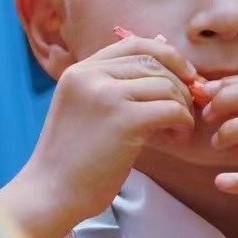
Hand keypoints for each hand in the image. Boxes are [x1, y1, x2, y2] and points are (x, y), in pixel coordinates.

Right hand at [23, 36, 197, 222]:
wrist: (51, 193)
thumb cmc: (73, 160)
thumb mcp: (85, 110)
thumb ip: (113, 87)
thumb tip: (161, 63)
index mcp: (80, 71)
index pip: (134, 45)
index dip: (166, 55)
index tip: (183, 75)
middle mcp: (91, 76)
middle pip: (154, 63)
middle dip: (180, 83)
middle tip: (186, 108)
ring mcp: (107, 96)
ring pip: (166, 86)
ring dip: (182, 107)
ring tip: (177, 129)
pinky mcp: (124, 121)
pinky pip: (171, 110)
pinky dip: (183, 123)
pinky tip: (177, 137)